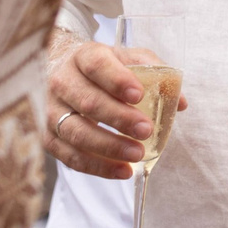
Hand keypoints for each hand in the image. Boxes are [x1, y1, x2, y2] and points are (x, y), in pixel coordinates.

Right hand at [42, 38, 183, 179]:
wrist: (57, 69)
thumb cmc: (101, 67)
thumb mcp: (126, 58)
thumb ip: (155, 73)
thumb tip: (180, 102)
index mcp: (83, 56)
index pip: (98, 66)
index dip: (117, 80)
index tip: (139, 95)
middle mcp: (61, 82)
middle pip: (88, 102)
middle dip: (119, 119)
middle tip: (146, 130)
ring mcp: (50, 111)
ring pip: (76, 132)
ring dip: (108, 147)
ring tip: (137, 154)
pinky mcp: (47, 137)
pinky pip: (69, 156)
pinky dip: (97, 167)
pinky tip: (122, 171)